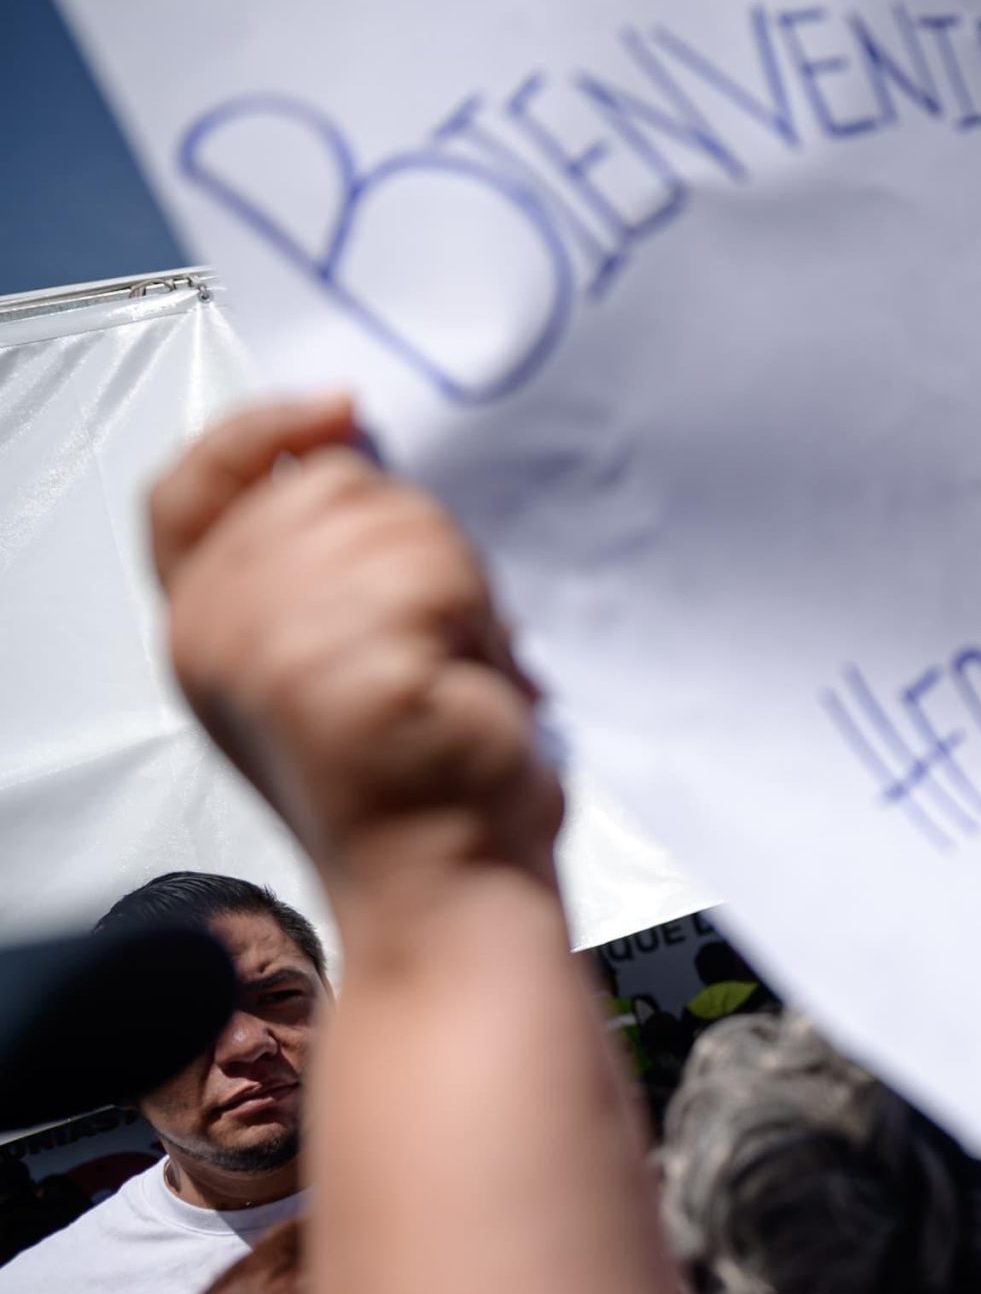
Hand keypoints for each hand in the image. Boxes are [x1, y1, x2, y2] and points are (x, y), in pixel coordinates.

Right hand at [152, 394, 560, 876]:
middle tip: (436, 638)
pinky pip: (438, 572)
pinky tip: (466, 687)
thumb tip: (354, 449)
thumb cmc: (418, 777)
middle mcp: (217, 630)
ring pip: (394, 516)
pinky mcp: (341, 664)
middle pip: (328, 484)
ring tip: (450, 672)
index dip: (257, 433)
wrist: (448, 882)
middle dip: (413, 543)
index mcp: (206, 624)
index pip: (190, 487)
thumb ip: (322, 553)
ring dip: (455, 586)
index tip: (336, 411)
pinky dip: (477, 624)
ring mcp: (271, 646)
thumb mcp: (340, 647)